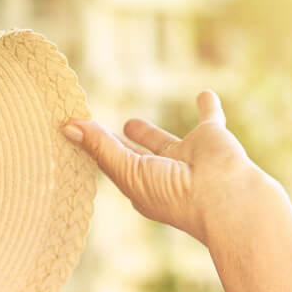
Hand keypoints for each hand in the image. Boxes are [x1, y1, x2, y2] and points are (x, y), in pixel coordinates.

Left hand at [65, 91, 277, 246]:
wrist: (224, 197)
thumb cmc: (173, 194)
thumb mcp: (129, 171)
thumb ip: (101, 147)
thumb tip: (68, 126)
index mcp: (141, 188)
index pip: (111, 166)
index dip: (93, 152)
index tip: (72, 136)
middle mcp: (162, 174)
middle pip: (133, 157)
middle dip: (117, 150)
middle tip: (97, 136)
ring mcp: (187, 156)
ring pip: (163, 141)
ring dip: (148, 133)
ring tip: (130, 123)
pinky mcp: (211, 138)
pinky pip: (210, 117)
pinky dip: (208, 106)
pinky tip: (204, 94)